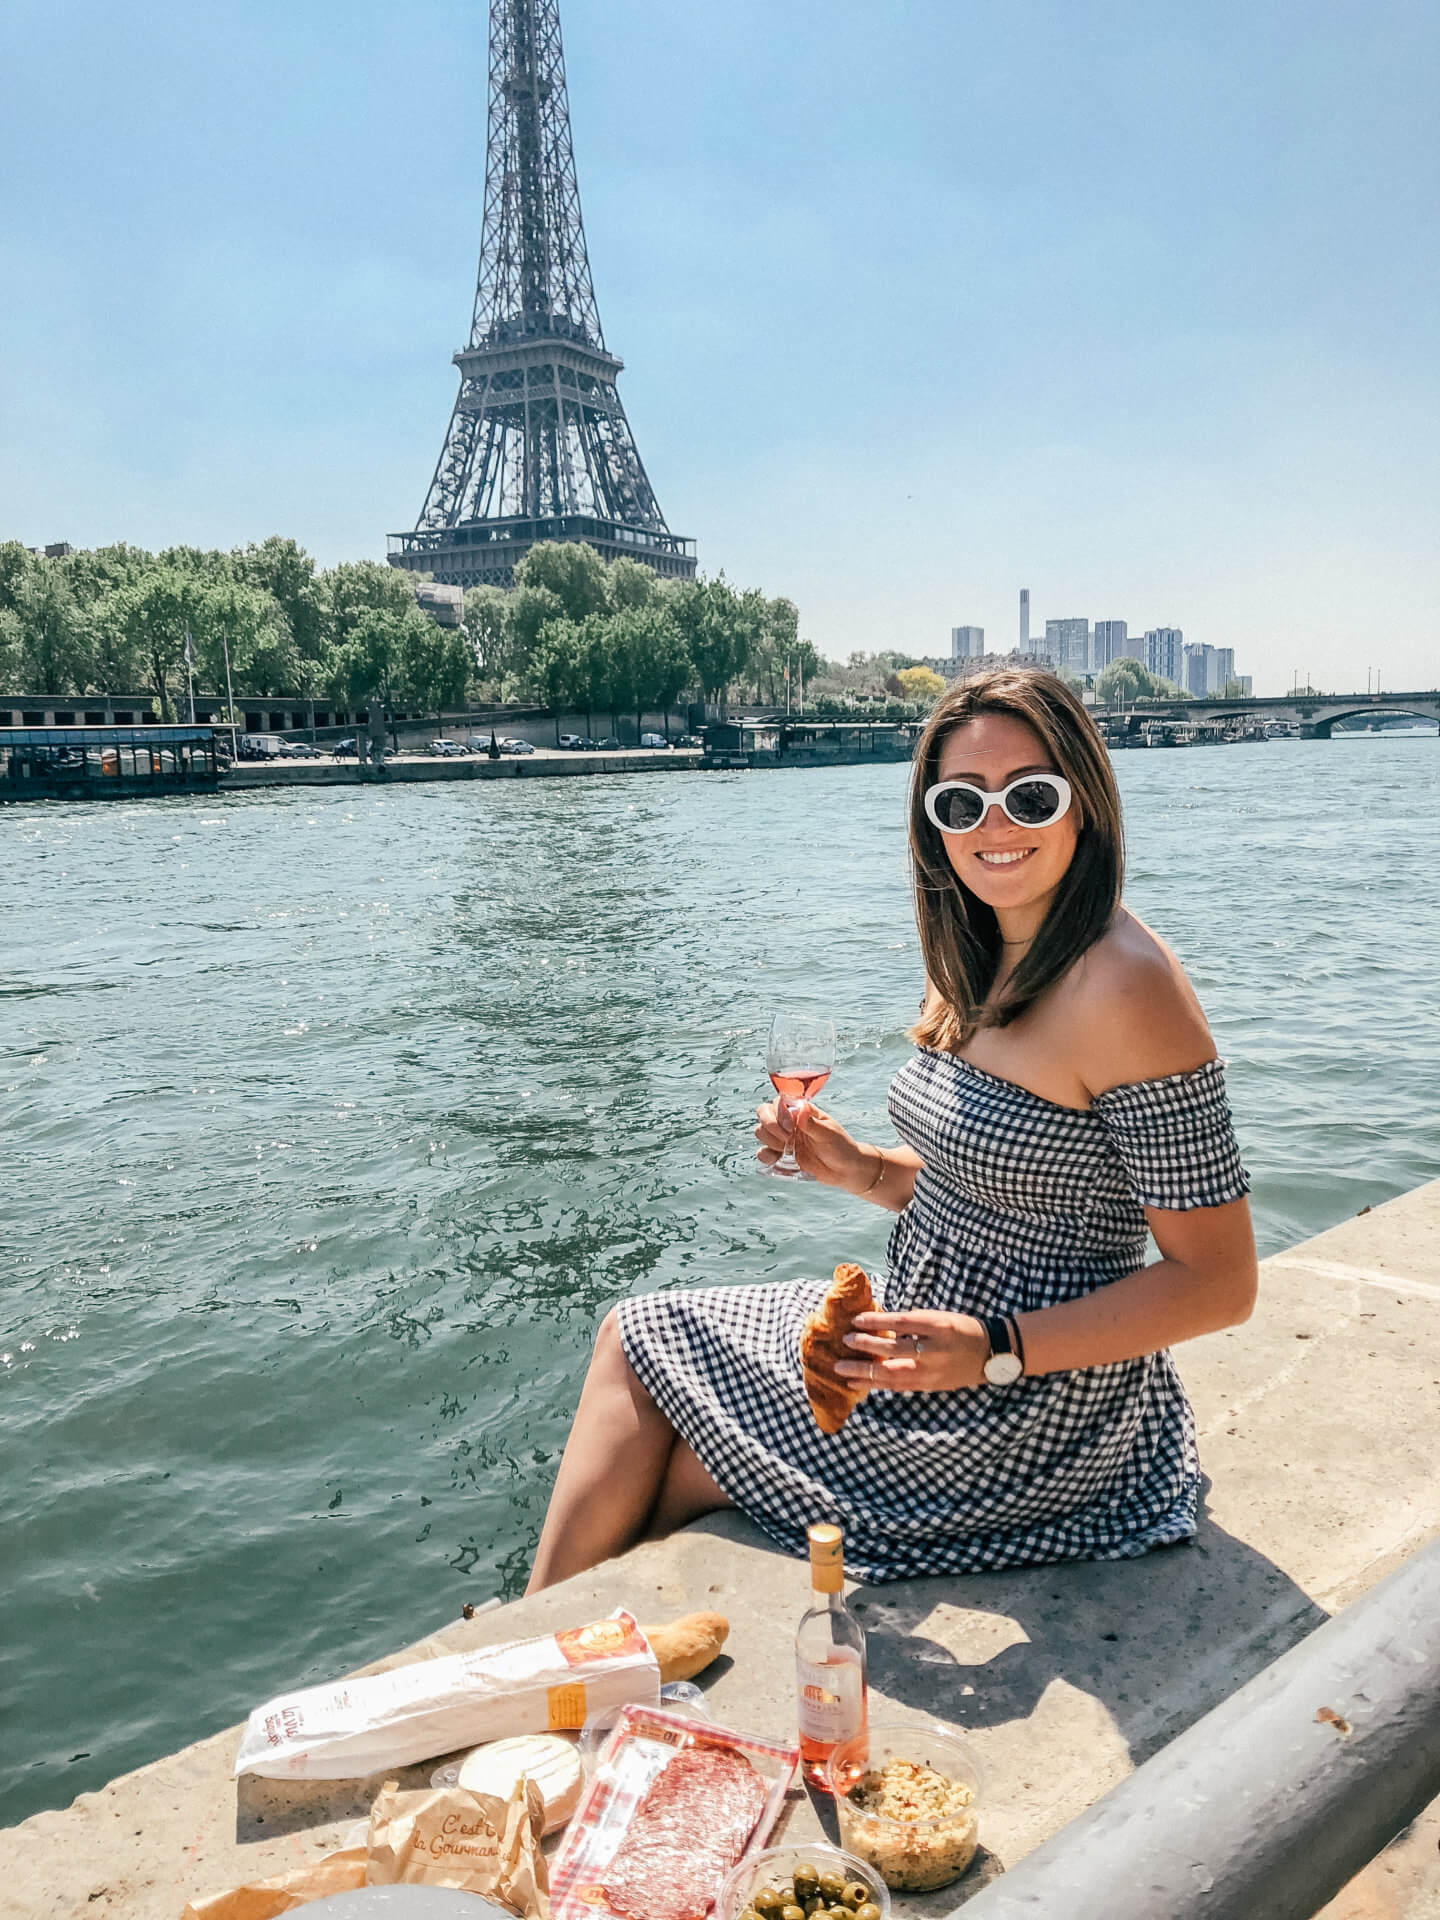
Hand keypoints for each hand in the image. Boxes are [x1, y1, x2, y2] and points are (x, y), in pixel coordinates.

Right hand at [754, 1098, 870, 1189]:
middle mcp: (790, 1122)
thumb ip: (812, 1123)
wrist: (845, 1171)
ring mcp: (784, 1138)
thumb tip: (801, 1108)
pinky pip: (763, 1152)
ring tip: (786, 1150)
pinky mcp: (782, 1155)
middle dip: (770, 1126)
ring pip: (761, 1132)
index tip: (790, 1126)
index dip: (778, 1112)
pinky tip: (776, 1159)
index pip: (779, 1102)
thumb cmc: (841, 1147)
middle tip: (787, 1138)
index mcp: (801, 1112)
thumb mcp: (829, 1133)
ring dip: (768, 1140)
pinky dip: (765, 1156)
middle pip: (764, 1113)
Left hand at [835, 1309, 988, 1393]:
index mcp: (939, 1327)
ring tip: (841, 1370)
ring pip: (892, 1375)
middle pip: (894, 1351)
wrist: (990, 1353)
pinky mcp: (929, 1386)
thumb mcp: (939, 1318)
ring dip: (864, 1373)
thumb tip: (880, 1325)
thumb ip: (912, 1322)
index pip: (903, 1322)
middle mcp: (935, 1351)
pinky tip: (859, 1383)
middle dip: (866, 1347)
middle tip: (845, 1341)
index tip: (857, 1320)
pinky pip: (898, 1386)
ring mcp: (932, 1372)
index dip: (878, 1321)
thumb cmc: (961, 1329)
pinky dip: (876, 1385)